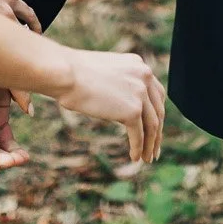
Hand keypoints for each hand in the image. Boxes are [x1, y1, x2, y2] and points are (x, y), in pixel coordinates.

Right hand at [53, 48, 164, 164]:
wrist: (64, 73)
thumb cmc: (73, 73)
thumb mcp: (104, 74)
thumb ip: (119, 85)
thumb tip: (123, 107)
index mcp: (138, 65)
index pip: (156, 93)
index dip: (156, 113)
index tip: (154, 128)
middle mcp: (145, 76)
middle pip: (158, 110)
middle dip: (157, 132)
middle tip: (154, 148)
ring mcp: (140, 93)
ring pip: (151, 125)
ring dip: (150, 144)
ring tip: (146, 158)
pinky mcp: (132, 110)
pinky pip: (139, 135)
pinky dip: (138, 148)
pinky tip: (135, 158)